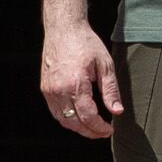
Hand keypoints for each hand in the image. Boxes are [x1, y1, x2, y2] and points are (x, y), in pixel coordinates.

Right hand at [39, 18, 123, 138]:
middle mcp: (59, 89)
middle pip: (74, 122)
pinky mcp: (45, 88)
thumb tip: (117, 111)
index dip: (99, 128)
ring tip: (92, 127)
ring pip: (62, 119)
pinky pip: (55, 111)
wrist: (64, 29)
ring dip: (77, 127)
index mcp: (75, 84)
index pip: (88, 116)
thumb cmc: (85, 43)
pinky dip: (66, 118)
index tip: (109, 130)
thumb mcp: (105, 65)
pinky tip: (78, 116)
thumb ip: (110, 90)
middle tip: (102, 132)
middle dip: (89, 131)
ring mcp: (49, 90)